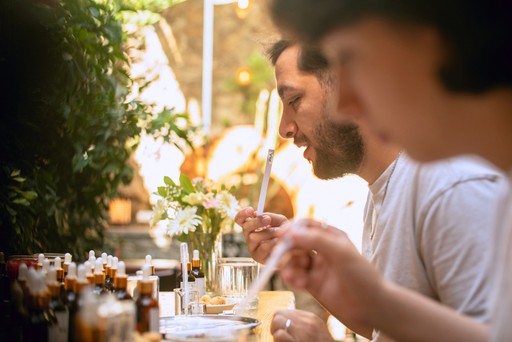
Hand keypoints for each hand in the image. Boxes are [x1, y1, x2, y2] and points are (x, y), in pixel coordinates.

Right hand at [234, 207, 287, 262]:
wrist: (291, 247)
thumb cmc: (283, 233)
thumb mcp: (280, 221)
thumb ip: (272, 216)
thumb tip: (261, 215)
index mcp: (251, 226)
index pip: (240, 219)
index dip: (242, 214)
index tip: (251, 210)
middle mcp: (249, 236)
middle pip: (245, 228)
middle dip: (256, 222)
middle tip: (267, 219)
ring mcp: (252, 247)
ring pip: (253, 237)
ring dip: (267, 233)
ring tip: (279, 233)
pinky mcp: (257, 257)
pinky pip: (263, 247)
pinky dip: (272, 242)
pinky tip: (279, 241)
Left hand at [271, 309, 333, 341]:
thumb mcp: (316, 333)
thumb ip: (303, 325)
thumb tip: (284, 321)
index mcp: (312, 318)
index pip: (287, 311)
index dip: (281, 322)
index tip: (285, 333)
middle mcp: (309, 322)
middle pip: (279, 313)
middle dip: (276, 326)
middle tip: (280, 337)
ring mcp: (304, 331)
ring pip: (276, 321)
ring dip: (275, 332)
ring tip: (282, 341)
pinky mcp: (298, 341)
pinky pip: (278, 335)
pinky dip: (277, 340)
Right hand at [279, 218, 382, 332]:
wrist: (372, 308)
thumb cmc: (363, 277)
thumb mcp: (341, 253)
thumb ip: (317, 240)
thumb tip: (292, 233)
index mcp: (331, 236)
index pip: (306, 226)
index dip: (292, 228)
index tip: (281, 235)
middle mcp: (323, 250)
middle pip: (296, 242)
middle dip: (286, 249)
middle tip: (278, 257)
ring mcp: (317, 267)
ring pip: (293, 260)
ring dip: (289, 266)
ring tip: (291, 277)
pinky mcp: (313, 284)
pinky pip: (296, 276)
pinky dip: (292, 278)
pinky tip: (297, 284)